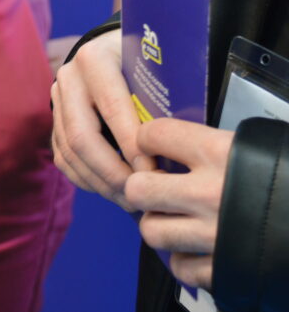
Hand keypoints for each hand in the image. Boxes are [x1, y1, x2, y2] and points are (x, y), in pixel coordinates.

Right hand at [51, 29, 152, 210]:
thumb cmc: (148, 62)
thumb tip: (183, 144)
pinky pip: (64, 159)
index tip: (156, 171)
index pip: (111, 109)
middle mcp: (69, 78)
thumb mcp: (158, 67)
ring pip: (70, 153)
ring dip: (100, 183)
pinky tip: (112, 192)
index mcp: (95, 59)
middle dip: (112, 173)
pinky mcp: (55, 120)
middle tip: (141, 194)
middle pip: (81, 137)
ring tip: (131, 201)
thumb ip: (164, 96)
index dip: (132, 145)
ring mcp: (57, 100)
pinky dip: (88, 181)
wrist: (118, 49)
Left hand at [126, 118, 233, 290]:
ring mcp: (213, 234)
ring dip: (160, 226)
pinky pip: (181, 267)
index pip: (153, 135)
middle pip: (138, 189)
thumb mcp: (266, 147)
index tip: (154, 146)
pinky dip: (185, 260)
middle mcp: (208, 193)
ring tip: (177, 221)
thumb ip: (223, 147)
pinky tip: (199, 249)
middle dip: (142, 189)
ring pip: (151, 231)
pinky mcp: (224, 269)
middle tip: (156, 189)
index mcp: (219, 153)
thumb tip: (192, 144)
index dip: (149, 139)